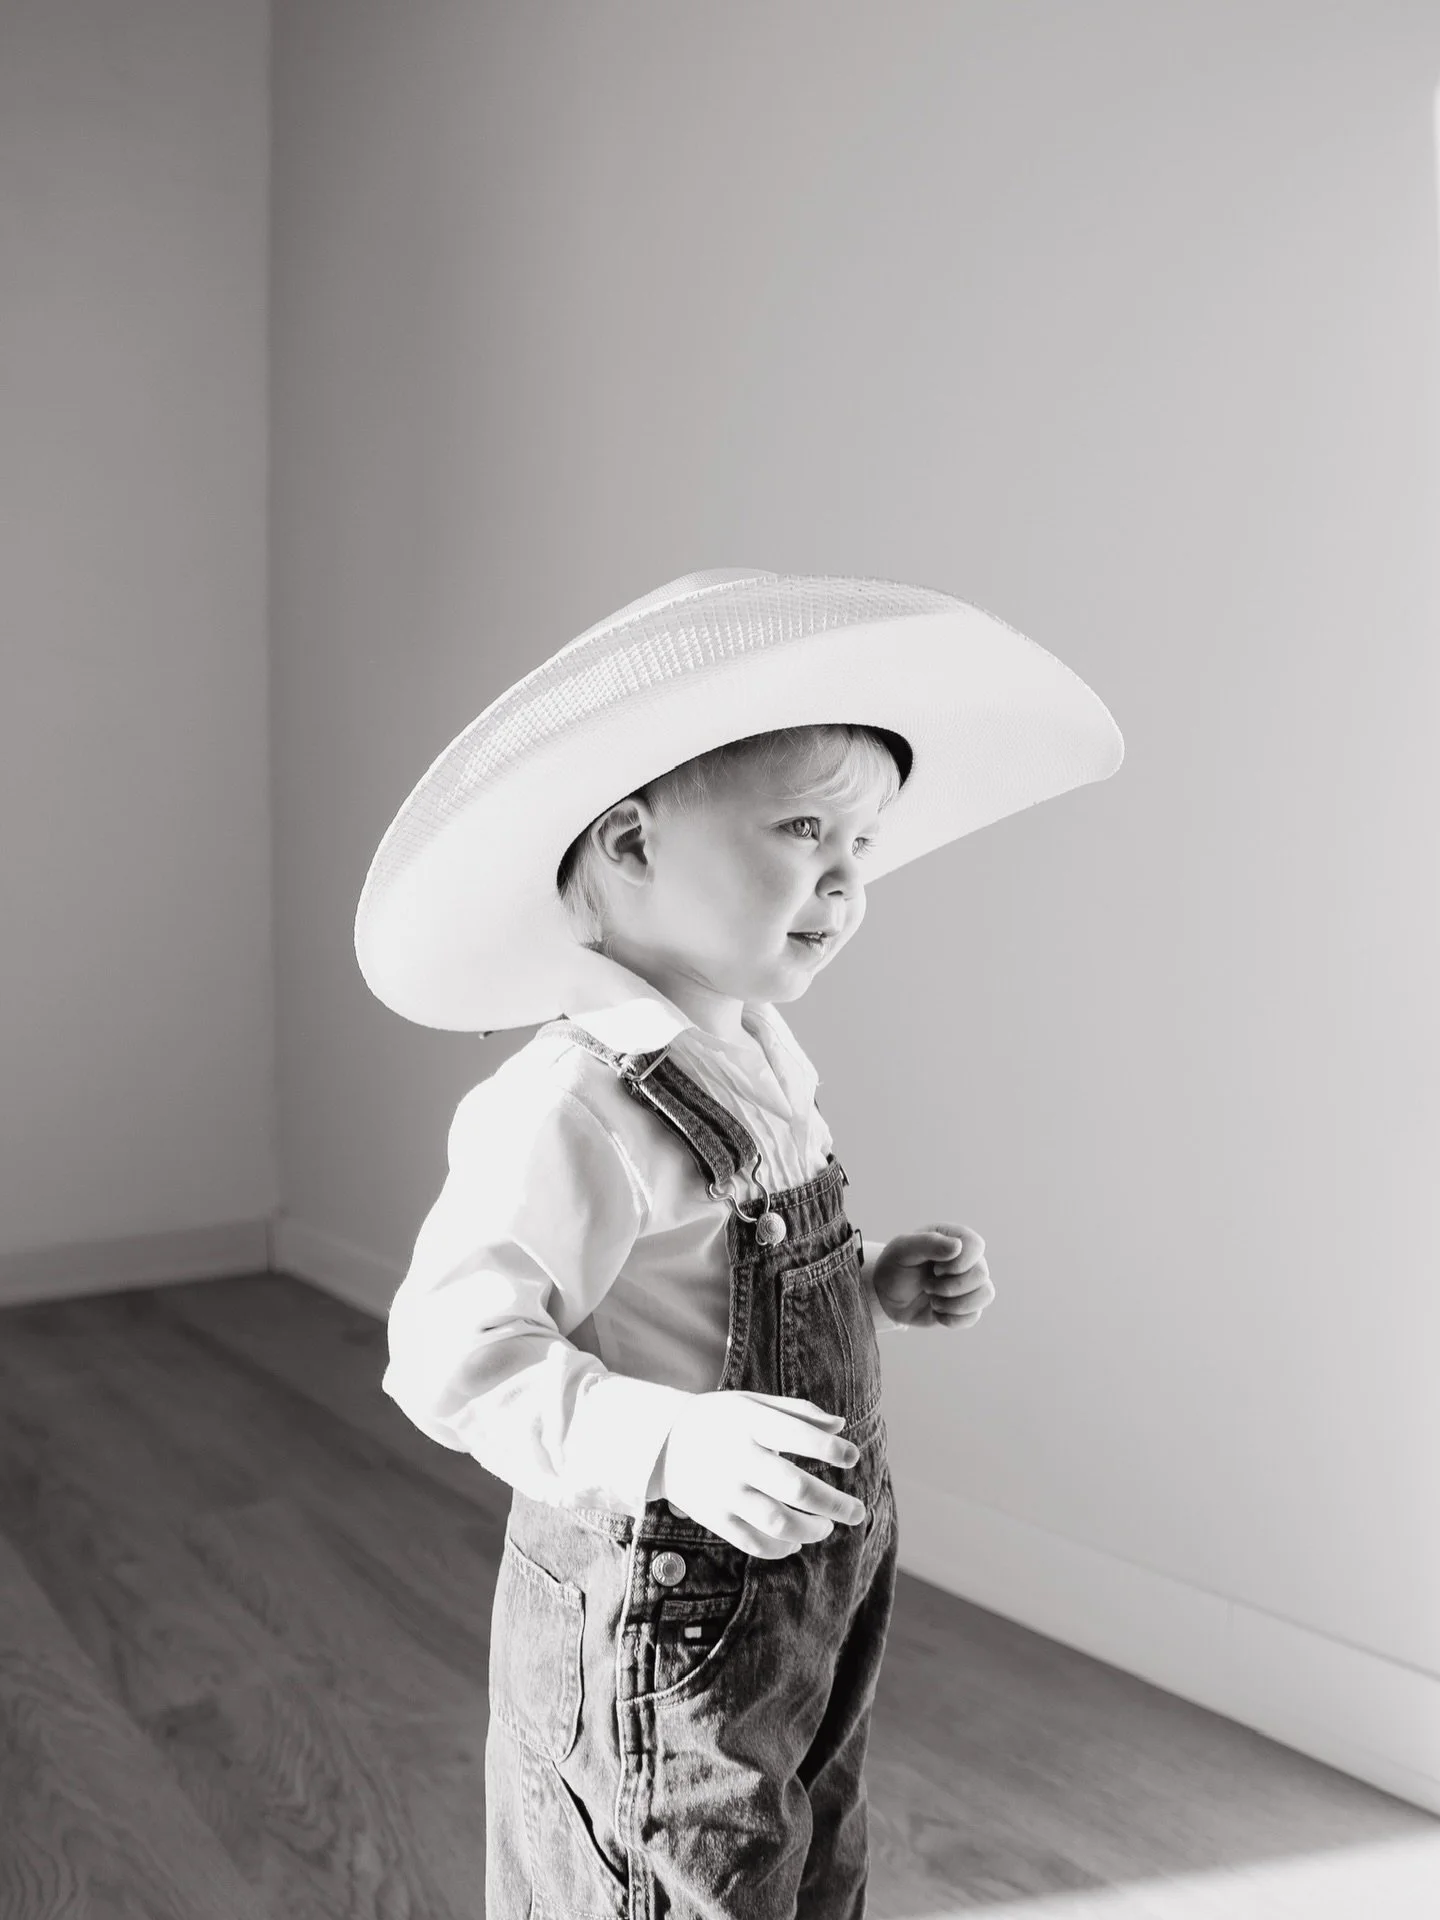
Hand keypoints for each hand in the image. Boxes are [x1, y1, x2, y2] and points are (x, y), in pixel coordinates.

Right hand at [658, 1391, 867, 1556]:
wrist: (663, 1443)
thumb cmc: (721, 1419)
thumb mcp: (753, 1402)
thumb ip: (797, 1412)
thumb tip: (841, 1425)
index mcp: (750, 1423)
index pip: (798, 1436)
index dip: (832, 1450)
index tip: (852, 1457)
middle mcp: (738, 1458)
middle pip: (796, 1488)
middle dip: (835, 1503)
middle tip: (858, 1511)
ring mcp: (725, 1492)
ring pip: (778, 1523)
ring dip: (811, 1530)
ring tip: (826, 1526)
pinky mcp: (715, 1518)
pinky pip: (754, 1543)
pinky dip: (781, 1548)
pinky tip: (795, 1541)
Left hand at [871, 1224, 992, 1329]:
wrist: (887, 1295)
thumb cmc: (895, 1265)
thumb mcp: (903, 1249)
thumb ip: (928, 1243)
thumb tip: (957, 1246)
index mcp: (954, 1237)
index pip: (975, 1246)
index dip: (958, 1263)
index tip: (935, 1269)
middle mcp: (967, 1259)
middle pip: (981, 1274)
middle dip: (950, 1287)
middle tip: (927, 1286)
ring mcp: (969, 1283)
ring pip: (985, 1295)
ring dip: (954, 1304)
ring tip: (933, 1301)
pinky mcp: (966, 1306)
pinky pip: (974, 1316)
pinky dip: (952, 1319)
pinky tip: (936, 1312)